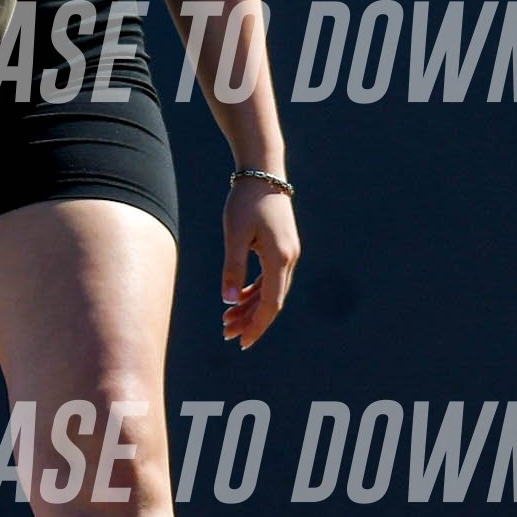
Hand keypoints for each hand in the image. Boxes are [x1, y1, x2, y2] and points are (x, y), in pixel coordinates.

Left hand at [219, 175, 298, 347]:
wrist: (263, 174)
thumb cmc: (245, 202)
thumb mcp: (234, 234)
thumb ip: (233, 268)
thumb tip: (229, 300)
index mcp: (280, 259)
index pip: (271, 304)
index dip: (257, 325)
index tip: (242, 342)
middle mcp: (289, 259)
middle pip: (272, 301)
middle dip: (250, 320)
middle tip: (227, 335)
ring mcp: (288, 254)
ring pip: (272, 291)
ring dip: (251, 307)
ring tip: (227, 320)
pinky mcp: (282, 248)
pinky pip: (271, 279)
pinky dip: (256, 292)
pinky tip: (239, 299)